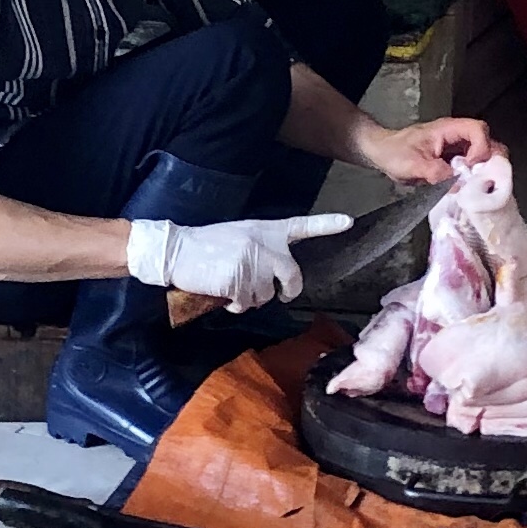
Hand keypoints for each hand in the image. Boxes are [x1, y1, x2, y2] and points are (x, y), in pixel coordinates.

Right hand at [127, 210, 348, 309]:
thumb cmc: (205, 245)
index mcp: (266, 230)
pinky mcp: (241, 282)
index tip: (348, 221)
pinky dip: (236, 305)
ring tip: (231, 285)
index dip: (326, 225)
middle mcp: (266, 246)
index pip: (302, 226)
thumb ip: (261, 250)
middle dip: (288, 291)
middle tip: (284, 295)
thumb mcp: (239, 236)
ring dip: (251, 298)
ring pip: (266, 296)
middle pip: (292, 276)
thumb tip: (272, 279)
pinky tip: (224, 294)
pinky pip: (247, 304)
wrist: (177, 249)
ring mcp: (254, 264)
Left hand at [356, 113, 491, 186]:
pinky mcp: (454, 159)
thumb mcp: (413, 165)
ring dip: (484, 169)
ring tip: (477, 184)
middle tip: (482, 178)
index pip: (478, 130)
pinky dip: (475, 176)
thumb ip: (436, 173)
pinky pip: (472, 165)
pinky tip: (468, 187)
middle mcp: (456, 136)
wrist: (381, 152)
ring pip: (483, 154)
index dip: (481, 148)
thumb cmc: (394, 152)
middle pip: (487, 140)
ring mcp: (456, 147)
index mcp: (447, 129)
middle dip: (490, 159)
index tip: (471, 167)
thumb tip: (458, 185)